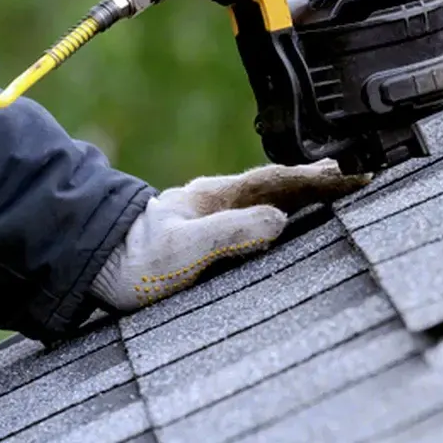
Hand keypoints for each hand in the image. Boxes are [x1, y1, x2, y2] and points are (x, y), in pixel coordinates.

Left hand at [90, 160, 369, 311]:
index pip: (281, 182)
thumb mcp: (183, 249)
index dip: (321, 181)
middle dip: (317, 180)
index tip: (355, 178)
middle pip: (279, 184)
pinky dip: (280, 209)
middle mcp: (216, 200)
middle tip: (353, 175)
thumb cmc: (130, 263)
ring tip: (328, 188)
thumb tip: (279, 221)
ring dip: (301, 192)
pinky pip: (254, 213)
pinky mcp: (203, 234)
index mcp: (218, 197)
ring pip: (267, 197)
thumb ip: (231, 233)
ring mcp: (209, 215)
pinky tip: (282, 217)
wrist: (87, 267)